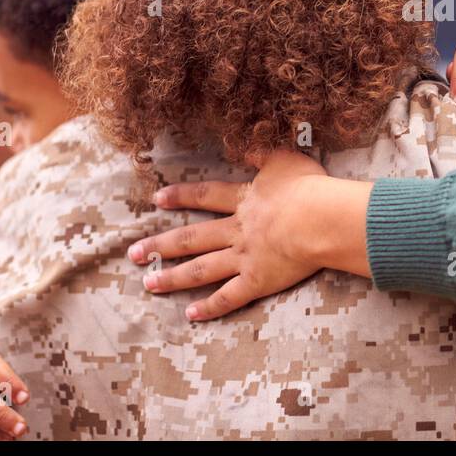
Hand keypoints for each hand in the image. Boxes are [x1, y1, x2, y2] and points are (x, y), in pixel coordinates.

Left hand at [130, 149, 331, 320]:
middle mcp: (236, 231)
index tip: (157, 200)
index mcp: (243, 201)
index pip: (205, 196)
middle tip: (134, 253)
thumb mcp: (285, 159)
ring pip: (202, 269)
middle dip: (161, 245)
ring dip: (173, 277)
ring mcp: (245, 258)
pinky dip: (210, 306)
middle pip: (192, 238)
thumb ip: (262, 151)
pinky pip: (229, 297)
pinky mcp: (258, 281)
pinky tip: (190, 314)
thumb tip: (244, 141)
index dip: (181, 197)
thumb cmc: (308, 188)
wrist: (321, 219)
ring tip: (149, 283)